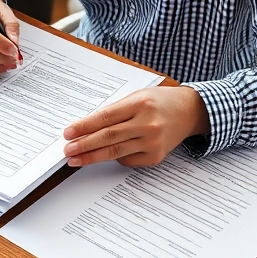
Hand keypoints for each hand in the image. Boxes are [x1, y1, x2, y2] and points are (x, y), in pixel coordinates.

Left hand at [63, 86, 209, 166]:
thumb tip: (85, 128)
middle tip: (67, 149)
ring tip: (75, 159)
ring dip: (92, 157)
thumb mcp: (136, 97)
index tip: (68, 133)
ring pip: (115, 152)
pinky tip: (105, 155)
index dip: (84, 127)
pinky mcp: (156, 156)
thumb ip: (114, 111)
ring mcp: (153, 142)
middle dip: (84, 144)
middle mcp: (148, 123)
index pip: (105, 117)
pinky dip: (114, 157)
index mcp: (140, 104)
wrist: (189, 111)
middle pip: (108, 137)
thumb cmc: (159, 102)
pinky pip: (127, 160)